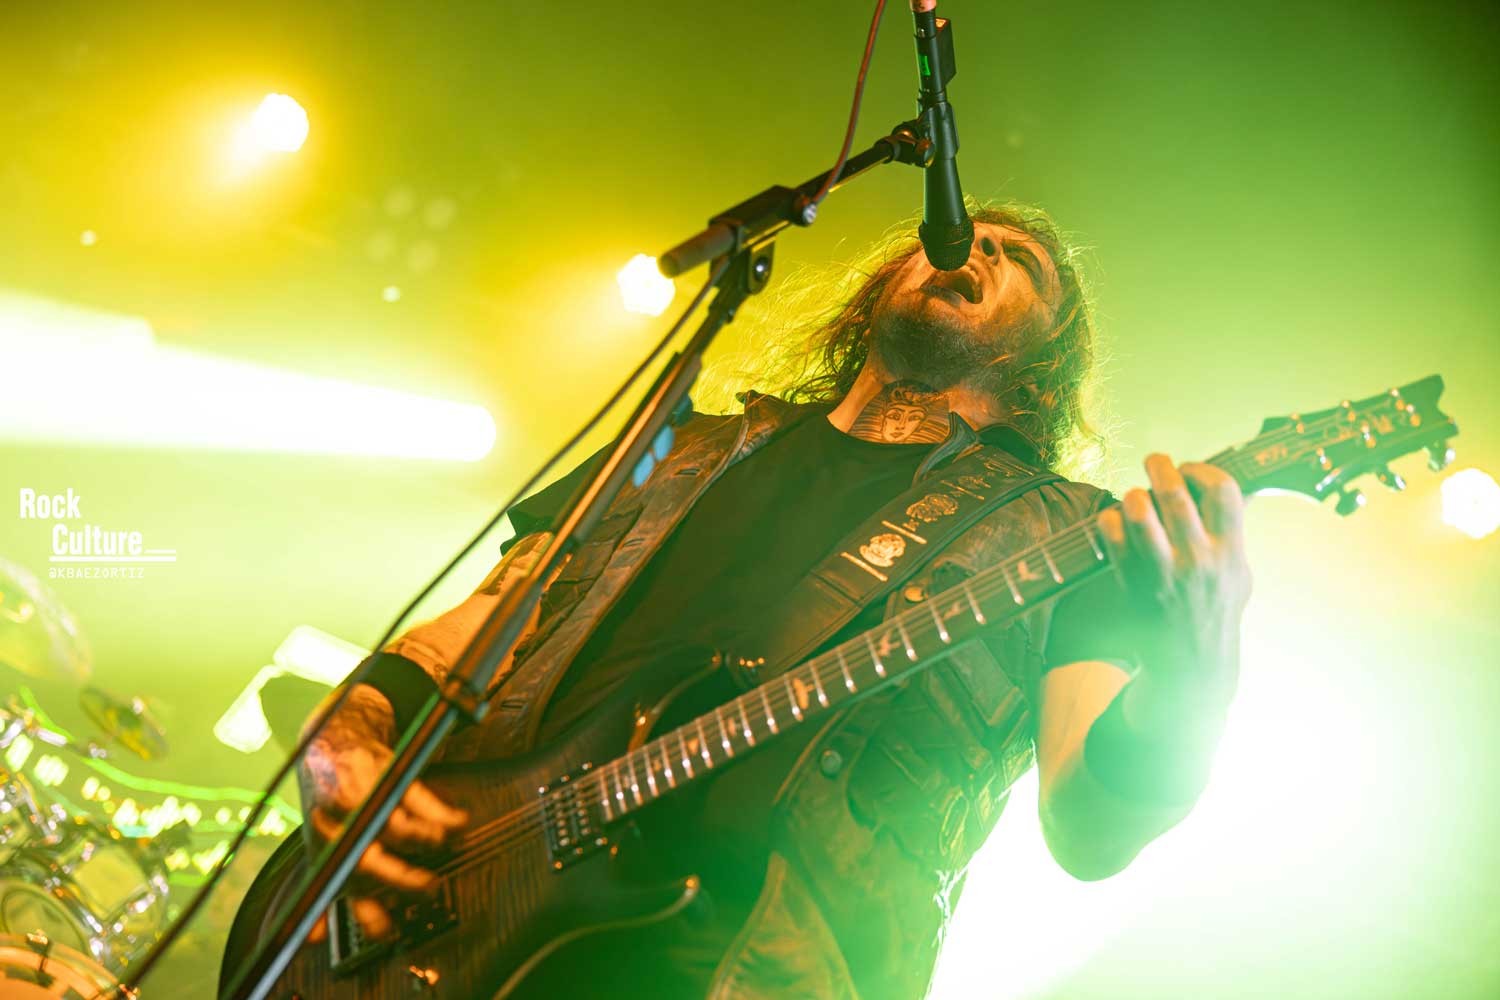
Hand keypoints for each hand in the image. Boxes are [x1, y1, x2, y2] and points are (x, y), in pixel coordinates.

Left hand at [297, 692, 467, 942]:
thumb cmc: (332, 802)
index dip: (367, 911)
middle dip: (403, 880)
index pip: (343, 884)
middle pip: (369, 860)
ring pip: (398, 828)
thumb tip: (314, 940)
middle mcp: (338, 823)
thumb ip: (328, 890)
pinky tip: (458, 822)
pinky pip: (421, 797)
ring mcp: (361, 795)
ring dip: (428, 841)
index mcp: (324, 844)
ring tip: (443, 847)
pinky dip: (444, 814)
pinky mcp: (386, 770)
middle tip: (429, 887)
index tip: (390, 930)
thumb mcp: (322, 844)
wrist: (335, 741)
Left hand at [1096, 453, 1251, 708]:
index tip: (1191, 470)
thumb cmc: (1215, 608)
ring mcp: (1162, 571)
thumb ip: (1234, 533)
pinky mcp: (1131, 582)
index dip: (1203, 469)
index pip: (1223, 491)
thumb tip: (1239, 489)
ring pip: (1139, 513)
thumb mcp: (1239, 573)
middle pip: (1175, 495)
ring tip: (1136, 496)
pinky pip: (1112, 536)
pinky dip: (1110, 520)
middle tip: (1155, 461)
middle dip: (1161, 466)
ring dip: (1134, 494)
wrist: (1191, 662)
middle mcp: (1197, 559)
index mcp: (1228, 551)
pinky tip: (1116, 522)